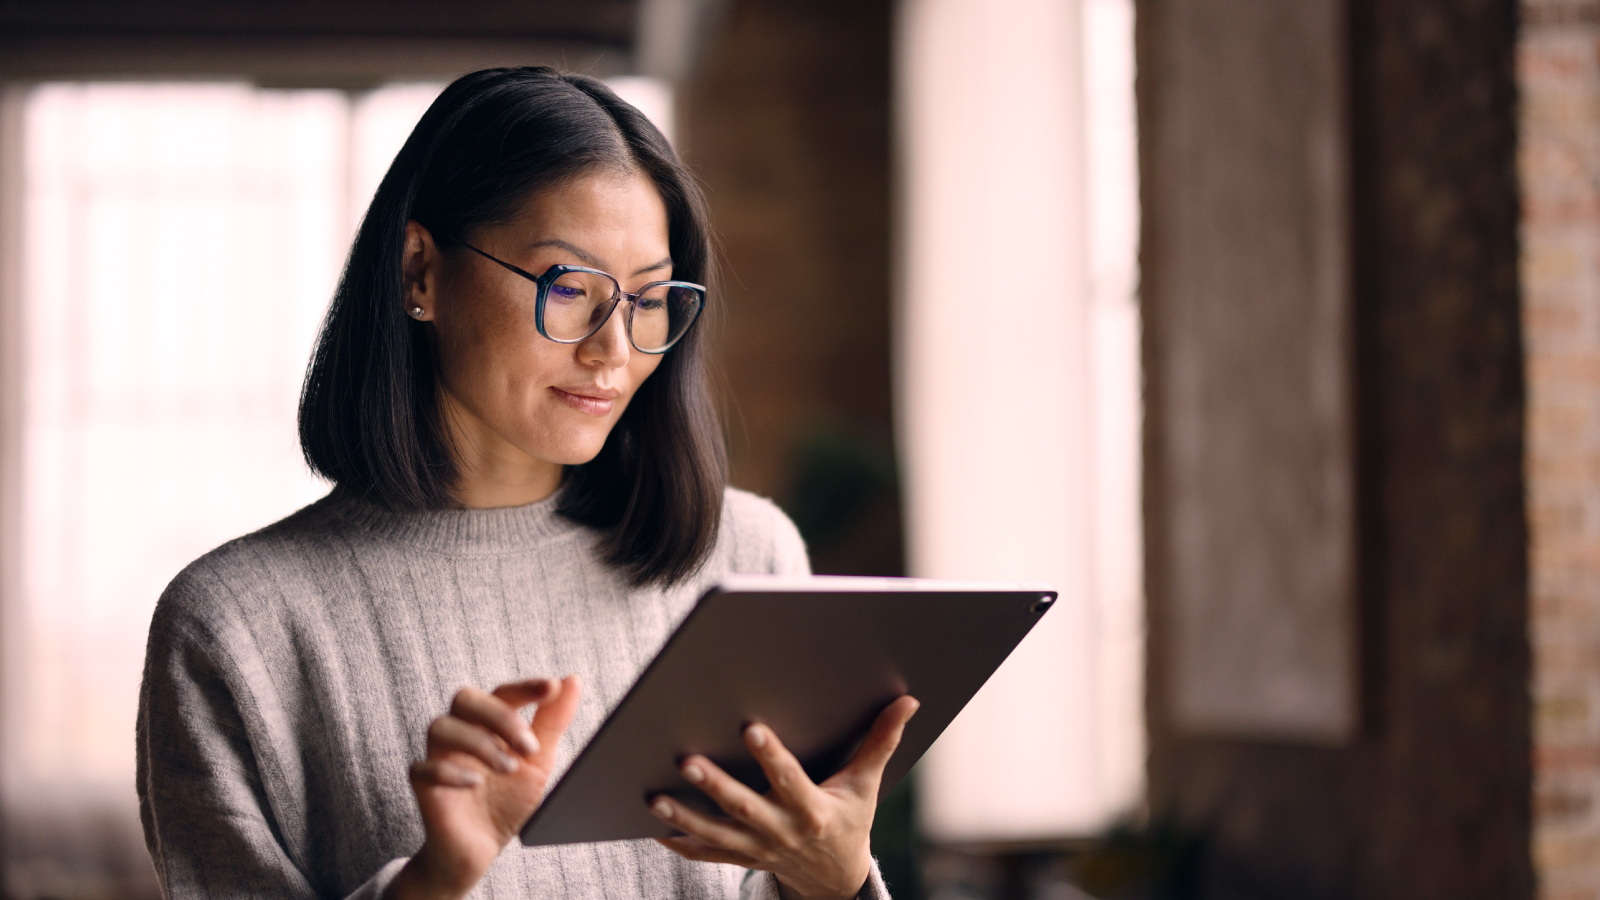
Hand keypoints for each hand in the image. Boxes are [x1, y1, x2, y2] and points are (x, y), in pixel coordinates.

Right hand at [385, 676, 581, 899]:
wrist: (480, 850)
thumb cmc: (506, 800)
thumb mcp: (538, 762)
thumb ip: (552, 722)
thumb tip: (572, 681)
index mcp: (487, 724)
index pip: (501, 692)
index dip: (524, 687)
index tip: (550, 688)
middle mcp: (461, 733)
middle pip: (465, 698)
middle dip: (500, 716)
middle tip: (530, 746)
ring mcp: (439, 758)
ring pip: (440, 727)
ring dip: (480, 744)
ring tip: (509, 769)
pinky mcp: (424, 787)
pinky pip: (423, 768)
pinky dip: (451, 772)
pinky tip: (475, 784)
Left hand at [648, 696, 919, 899]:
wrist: (836, 877)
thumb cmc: (850, 819)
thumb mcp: (866, 784)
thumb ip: (881, 741)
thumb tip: (908, 701)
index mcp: (812, 808)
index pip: (789, 779)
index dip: (771, 756)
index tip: (751, 728)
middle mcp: (781, 830)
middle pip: (743, 808)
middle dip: (714, 785)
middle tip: (686, 760)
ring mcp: (758, 848)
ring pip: (716, 834)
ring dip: (684, 817)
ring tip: (654, 798)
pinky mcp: (743, 857)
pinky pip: (706, 854)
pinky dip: (680, 843)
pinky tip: (654, 825)